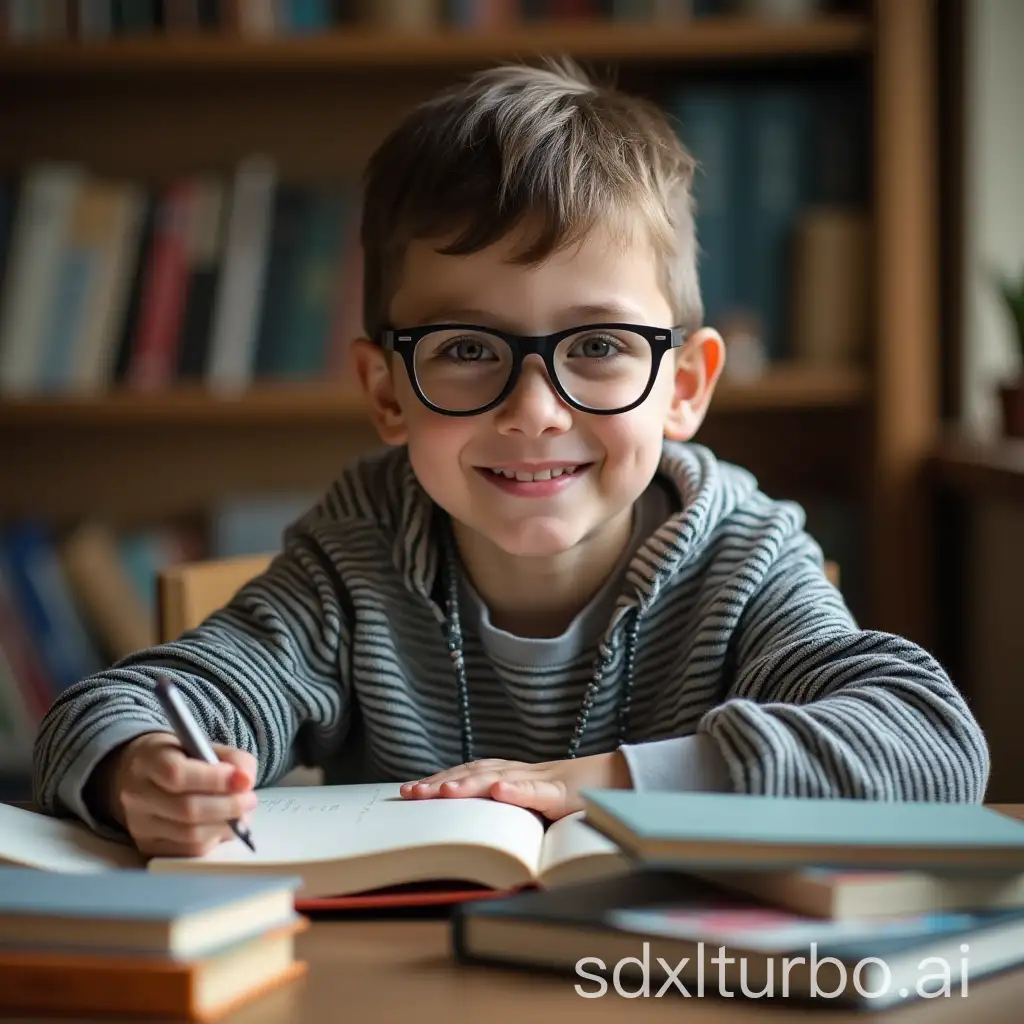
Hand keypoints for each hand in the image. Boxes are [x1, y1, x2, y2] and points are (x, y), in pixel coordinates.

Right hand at [101, 731, 257, 857]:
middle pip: (186, 809)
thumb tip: (246, 782)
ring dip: (225, 826)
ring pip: (190, 835)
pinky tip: (223, 828)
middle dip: (228, 806)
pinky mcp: (148, 847)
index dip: (215, 780)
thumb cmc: (180, 759)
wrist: (141, 776)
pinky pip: (188, 852)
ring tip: (241, 815)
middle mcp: (137, 795)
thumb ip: (231, 759)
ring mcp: (139, 825)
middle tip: (250, 800)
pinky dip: (213, 841)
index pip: (178, 774)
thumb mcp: (203, 745)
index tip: (243, 780)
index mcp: (149, 761)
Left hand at [399, 752, 631, 819]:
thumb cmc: (574, 799)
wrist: (618, 782)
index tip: (408, 790)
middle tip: (410, 794)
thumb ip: (508, 812)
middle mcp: (521, 774)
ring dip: (469, 784)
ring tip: (442, 792)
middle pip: (474, 774)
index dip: (439, 780)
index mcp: (512, 778)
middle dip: (440, 784)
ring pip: (499, 779)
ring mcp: (541, 781)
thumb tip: (473, 837)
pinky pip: (538, 790)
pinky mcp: (563, 793)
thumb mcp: (535, 808)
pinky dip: (518, 789)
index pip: (469, 774)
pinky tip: (499, 790)